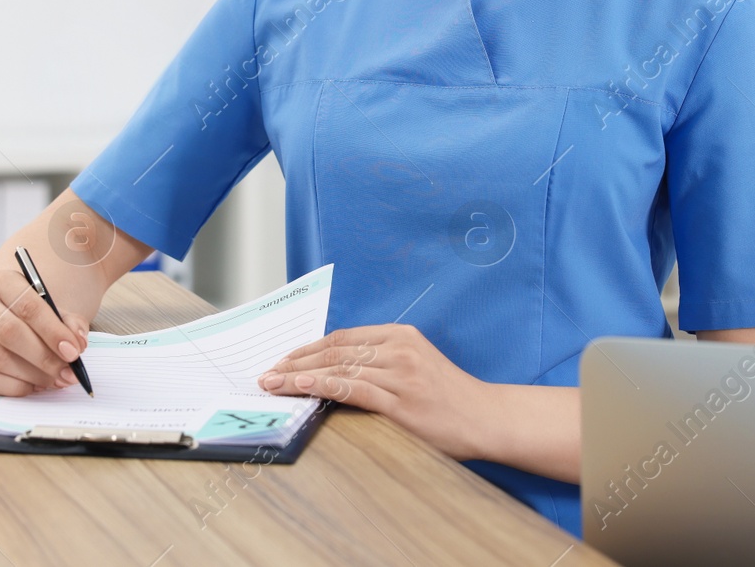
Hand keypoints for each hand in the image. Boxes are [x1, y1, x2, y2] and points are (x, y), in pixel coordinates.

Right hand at [0, 269, 90, 396]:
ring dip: (31, 375)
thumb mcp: (54, 309)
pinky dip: (12, 387)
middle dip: (44, 358)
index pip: (28, 307)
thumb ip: (70, 323)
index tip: (74, 352)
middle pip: (10, 333)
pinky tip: (32, 386)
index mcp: (2, 281)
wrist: (8, 314)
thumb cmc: (33, 313)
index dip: (53, 332)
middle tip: (67, 373)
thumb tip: (77, 343)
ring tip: (54, 381)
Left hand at [256, 324, 488, 459]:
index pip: (342, 337)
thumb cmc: (449, 398)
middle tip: (267, 373)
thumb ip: (379, 364)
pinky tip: (301, 388)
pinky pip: (353, 389)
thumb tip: (331, 372)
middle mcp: (399, 349)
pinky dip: (323, 387)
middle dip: (295, 362)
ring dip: (299, 376)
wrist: (487, 419)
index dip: (307, 349)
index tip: (282, 361)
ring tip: (273, 384)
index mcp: (400, 335)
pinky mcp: (402, 401)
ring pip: (339, 369)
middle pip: (335, 350)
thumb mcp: (413, 367)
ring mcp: (401, 373)